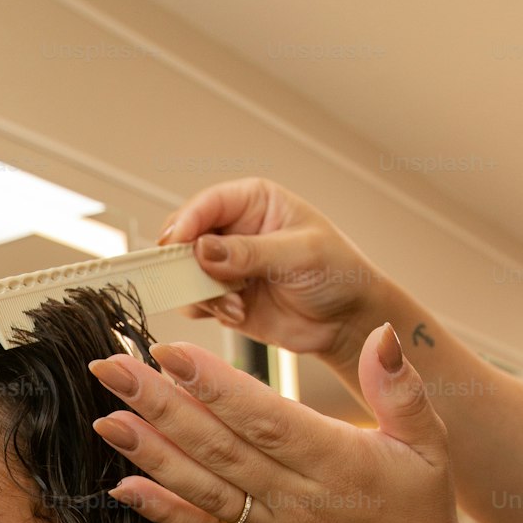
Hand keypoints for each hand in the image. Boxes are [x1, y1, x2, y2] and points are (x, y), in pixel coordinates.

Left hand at [87, 322, 482, 522]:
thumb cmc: (418, 511)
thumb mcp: (430, 445)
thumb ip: (404, 389)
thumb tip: (384, 335)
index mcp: (336, 463)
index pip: (266, 420)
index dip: (216, 387)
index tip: (171, 352)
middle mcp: (295, 498)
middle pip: (218, 447)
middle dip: (159, 406)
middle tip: (111, 369)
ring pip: (201, 487)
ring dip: (148, 453)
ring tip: (106, 418)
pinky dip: (159, 510)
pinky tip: (121, 486)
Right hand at [157, 176, 396, 366]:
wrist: (346, 320)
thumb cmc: (337, 272)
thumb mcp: (300, 254)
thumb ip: (250, 252)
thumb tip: (202, 249)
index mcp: (253, 202)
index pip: (207, 204)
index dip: (187, 222)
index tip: (176, 243)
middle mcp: (233, 230)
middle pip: (185, 238)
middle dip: (187, 262)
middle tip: (199, 280)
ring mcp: (225, 266)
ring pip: (184, 274)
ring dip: (202, 292)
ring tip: (236, 304)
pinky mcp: (222, 297)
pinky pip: (195, 302)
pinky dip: (208, 310)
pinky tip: (238, 313)